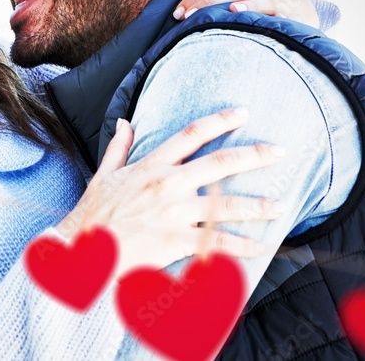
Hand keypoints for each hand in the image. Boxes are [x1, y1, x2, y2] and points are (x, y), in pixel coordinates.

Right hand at [56, 109, 284, 277]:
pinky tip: (259, 247)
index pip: (191, 134)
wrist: (84, 251)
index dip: (219, 120)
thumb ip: (118, 147)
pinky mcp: (177, 241)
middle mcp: (168, 184)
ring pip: (226, 206)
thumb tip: (124, 122)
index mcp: (152, 165)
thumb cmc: (94, 214)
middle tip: (280, 152)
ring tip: (280, 206)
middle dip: (254, 156)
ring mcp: (174, 213)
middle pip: (220, 163)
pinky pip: (217, 243)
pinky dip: (241, 246)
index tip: (243, 113)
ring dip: (257, 206)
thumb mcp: (104, 175)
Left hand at [174, 0, 319, 27]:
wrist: (306, 11)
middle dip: (201, 0)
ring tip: (200, 14)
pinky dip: (251, 8)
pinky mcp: (287, 10)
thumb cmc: (268, 2)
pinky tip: (236, 12)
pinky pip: (268, 6)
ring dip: (219, 3)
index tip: (178, 7)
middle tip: (182, 15)